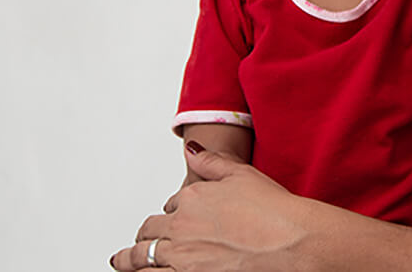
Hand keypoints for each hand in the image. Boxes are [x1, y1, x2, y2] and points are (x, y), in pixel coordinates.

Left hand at [109, 142, 312, 271]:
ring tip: (121, 262)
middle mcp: (182, 226)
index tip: (175, 216)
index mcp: (193, 197)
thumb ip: (212, 162)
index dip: (173, 211)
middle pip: (150, 231)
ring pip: (142, 259)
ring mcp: (182, 256)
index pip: (172, 205)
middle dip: (144, 236)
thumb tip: (192, 150)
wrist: (290, 240)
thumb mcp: (242, 174)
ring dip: (129, 261)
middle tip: (138, 242)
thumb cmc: (274, 210)